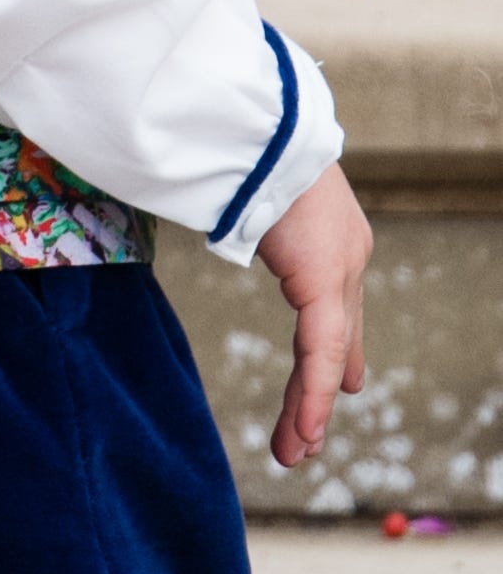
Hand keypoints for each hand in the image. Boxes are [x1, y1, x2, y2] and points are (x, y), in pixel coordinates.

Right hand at [254, 162, 371, 468]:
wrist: (259, 121)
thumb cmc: (242, 140)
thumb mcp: (250, 196)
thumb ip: (250, 227)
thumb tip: (225, 223)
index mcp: (331, 233)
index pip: (337, 306)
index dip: (340, 350)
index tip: (346, 384)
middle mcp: (347, 254)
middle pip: (336, 337)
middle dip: (320, 389)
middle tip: (310, 436)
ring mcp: (343, 268)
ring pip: (327, 354)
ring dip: (310, 407)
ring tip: (297, 452)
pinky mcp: (325, 279)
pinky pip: (319, 350)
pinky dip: (312, 393)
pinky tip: (307, 429)